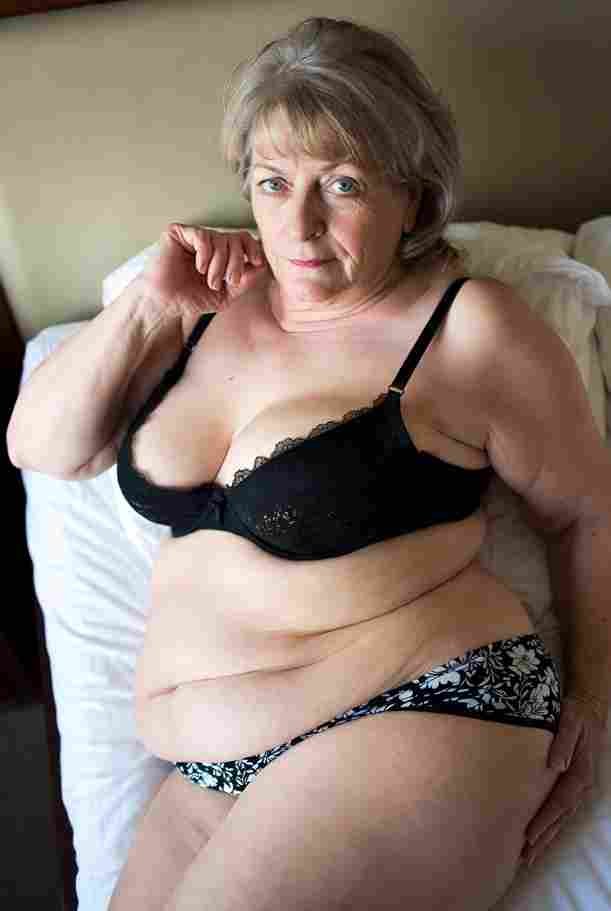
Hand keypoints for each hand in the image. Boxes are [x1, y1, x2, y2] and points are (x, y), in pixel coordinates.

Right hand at [141, 223, 268, 315]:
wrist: (165, 304)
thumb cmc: (191, 299)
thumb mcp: (225, 296)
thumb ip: (245, 282)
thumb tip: (263, 266)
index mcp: (221, 254)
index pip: (244, 239)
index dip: (254, 248)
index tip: (256, 262)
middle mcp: (210, 242)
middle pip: (236, 238)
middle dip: (236, 262)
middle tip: (228, 281)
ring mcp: (194, 236)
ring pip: (221, 239)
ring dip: (219, 264)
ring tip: (209, 280)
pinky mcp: (179, 233)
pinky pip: (203, 236)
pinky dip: (205, 254)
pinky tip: (199, 267)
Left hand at [521, 691, 607, 866]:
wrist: (589, 706)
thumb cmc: (575, 712)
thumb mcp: (570, 720)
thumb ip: (563, 741)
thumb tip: (556, 765)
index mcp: (580, 772)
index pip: (559, 802)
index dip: (544, 820)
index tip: (528, 837)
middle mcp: (581, 784)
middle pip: (560, 817)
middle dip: (543, 838)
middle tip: (524, 858)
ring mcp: (579, 787)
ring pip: (562, 818)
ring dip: (547, 837)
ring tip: (529, 857)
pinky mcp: (573, 784)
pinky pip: (562, 810)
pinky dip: (551, 826)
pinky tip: (540, 836)